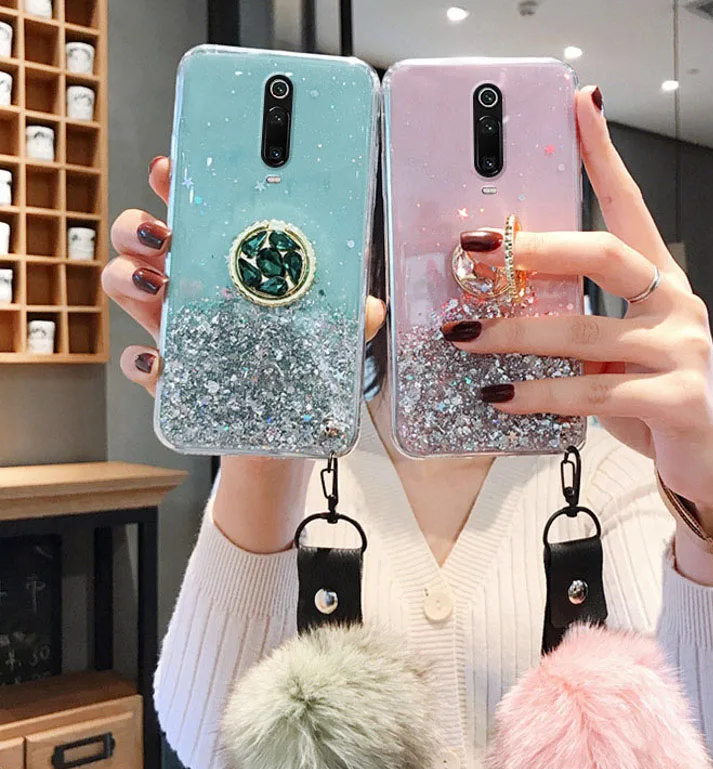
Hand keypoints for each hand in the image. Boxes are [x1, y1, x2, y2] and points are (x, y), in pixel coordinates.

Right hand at [102, 156, 386, 552]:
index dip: (180, 187)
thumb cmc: (297, 372)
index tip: (174, 169)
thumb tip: (370, 306)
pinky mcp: (167, 376)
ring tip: (155, 286)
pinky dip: (140, 360)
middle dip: (140, 225)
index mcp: (230, 268)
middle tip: (162, 232)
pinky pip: (136, 362)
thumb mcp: (329, 340)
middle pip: (145, 240)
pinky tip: (159, 362)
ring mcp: (173, 330)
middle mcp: (193, 289)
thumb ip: (349, 319)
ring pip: (124, 284)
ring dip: (127, 278)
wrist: (279, 438)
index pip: (199, 215)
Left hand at [445, 87, 712, 543]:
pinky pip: (590, 391)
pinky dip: (538, 393)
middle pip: (602, 253)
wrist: (710, 457)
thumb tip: (503, 305)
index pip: (629, 206)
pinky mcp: (675, 397)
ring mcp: (681, 349)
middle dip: (532, 249)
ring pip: (583, 330)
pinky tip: (501, 395)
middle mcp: (676, 303)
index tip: (578, 107)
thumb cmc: (655, 394)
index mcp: (660, 282)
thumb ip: (580, 321)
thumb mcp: (618, 348)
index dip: (603, 155)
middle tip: (473, 252)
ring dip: (513, 334)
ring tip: (463, 336)